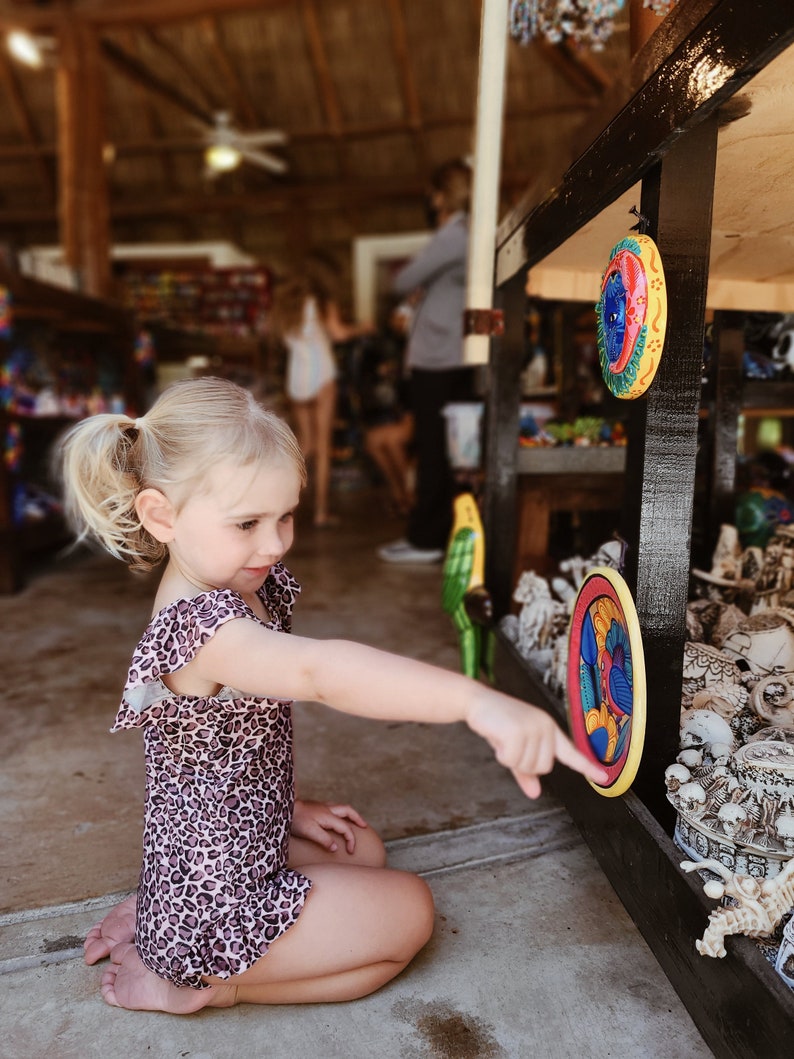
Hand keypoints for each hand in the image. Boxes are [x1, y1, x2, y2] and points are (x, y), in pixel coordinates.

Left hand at [291, 799, 367, 853]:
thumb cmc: (296, 820)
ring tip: (354, 820)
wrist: (285, 807)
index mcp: (328, 816)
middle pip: (348, 811)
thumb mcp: (310, 832)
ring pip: (341, 807)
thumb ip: (324, 839)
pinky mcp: (316, 806)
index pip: (346, 828)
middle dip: (358, 818)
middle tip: (364, 826)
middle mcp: (328, 809)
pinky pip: (333, 806)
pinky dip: (340, 811)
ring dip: (350, 814)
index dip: (351, 840)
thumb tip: (336, 847)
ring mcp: (321, 806)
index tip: (351, 851)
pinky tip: (336, 816)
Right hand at [467, 692, 608, 798]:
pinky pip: (512, 760)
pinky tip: (496, 738)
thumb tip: (534, 793)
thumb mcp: (514, 747)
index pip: (572, 753)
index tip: (604, 778)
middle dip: (524, 764)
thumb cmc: (497, 723)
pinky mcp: (518, 731)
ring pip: (528, 765)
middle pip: (544, 767)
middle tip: (509, 746)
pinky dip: (501, 755)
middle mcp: (545, 727)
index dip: (587, 767)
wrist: (477, 702)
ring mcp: (533, 728)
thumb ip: (526, 771)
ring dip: (510, 758)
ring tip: (502, 739)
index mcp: (549, 729)